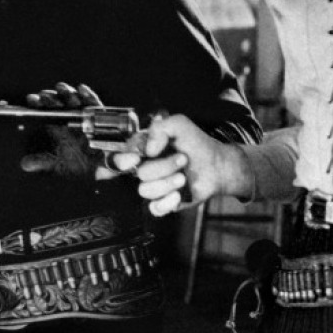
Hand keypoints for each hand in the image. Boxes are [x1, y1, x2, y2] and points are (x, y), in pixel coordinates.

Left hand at [19, 82, 116, 179]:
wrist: (111, 166)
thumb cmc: (85, 164)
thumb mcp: (62, 165)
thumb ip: (44, 162)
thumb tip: (24, 164)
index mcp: (60, 127)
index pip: (46, 111)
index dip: (38, 104)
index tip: (31, 99)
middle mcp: (72, 119)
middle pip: (59, 103)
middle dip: (52, 97)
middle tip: (44, 95)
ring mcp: (86, 116)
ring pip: (76, 100)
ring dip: (68, 93)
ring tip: (61, 89)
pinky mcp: (102, 116)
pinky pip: (95, 104)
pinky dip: (88, 95)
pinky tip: (81, 89)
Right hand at [111, 113, 245, 215]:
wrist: (216, 164)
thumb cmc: (196, 144)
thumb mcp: (179, 124)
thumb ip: (159, 128)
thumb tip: (148, 150)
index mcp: (142, 150)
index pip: (116, 158)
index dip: (120, 160)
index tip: (136, 158)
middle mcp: (144, 168)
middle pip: (139, 174)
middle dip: (164, 166)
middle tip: (182, 158)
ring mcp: (153, 186)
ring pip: (145, 190)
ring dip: (168, 182)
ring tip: (184, 176)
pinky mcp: (163, 202)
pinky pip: (155, 208)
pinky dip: (168, 201)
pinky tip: (180, 194)